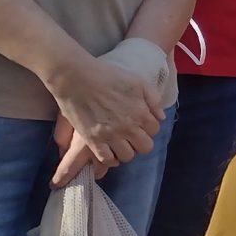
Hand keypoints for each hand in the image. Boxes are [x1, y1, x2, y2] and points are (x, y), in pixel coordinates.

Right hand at [46, 50, 164, 184]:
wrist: (75, 77)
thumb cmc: (107, 76)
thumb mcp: (137, 81)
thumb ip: (153, 99)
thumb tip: (160, 117)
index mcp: (141, 112)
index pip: (155, 130)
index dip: (149, 127)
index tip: (140, 124)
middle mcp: (128, 127)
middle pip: (145, 147)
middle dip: (140, 142)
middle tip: (132, 136)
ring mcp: (110, 135)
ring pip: (127, 156)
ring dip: (126, 151)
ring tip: (120, 143)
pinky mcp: (92, 140)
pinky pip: (106, 159)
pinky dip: (110, 158)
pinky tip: (108, 150)